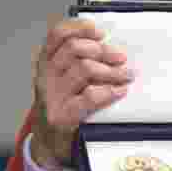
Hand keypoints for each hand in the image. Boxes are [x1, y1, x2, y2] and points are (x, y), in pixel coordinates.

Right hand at [31, 16, 132, 169]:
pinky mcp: (62, 116)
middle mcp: (46, 76)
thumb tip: (114, 46)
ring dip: (111, 71)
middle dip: (104, 51)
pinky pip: (90, 96)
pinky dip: (109, 91)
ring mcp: (52, 96)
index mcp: (46, 62)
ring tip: (126, 76)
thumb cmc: (66, 104)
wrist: (51, 141)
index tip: (101, 33)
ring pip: (84, 69)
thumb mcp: (67, 78)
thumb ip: (82, 60)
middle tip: (121, 58)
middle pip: (74, 49)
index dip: (81, 28)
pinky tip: (119, 91)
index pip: (58, 34)